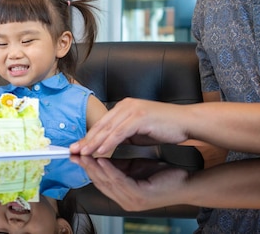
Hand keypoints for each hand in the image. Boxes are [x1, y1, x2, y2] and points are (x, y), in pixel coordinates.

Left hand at [70, 98, 188, 155]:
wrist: (186, 122)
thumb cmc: (164, 127)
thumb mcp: (138, 132)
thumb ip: (122, 135)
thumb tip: (106, 145)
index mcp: (123, 106)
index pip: (101, 123)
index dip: (88, 136)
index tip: (77, 148)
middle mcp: (125, 105)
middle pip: (101, 125)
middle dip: (86, 139)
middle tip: (73, 151)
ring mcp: (132, 109)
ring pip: (108, 128)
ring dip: (94, 143)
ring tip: (83, 154)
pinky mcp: (140, 116)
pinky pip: (120, 132)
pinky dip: (109, 143)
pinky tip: (100, 152)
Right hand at [71, 155, 188, 211]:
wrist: (187, 182)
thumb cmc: (163, 173)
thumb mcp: (136, 167)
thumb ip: (119, 163)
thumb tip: (101, 152)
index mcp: (122, 194)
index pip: (99, 180)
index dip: (86, 166)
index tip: (76, 152)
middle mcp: (124, 200)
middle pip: (98, 182)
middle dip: (85, 166)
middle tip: (75, 152)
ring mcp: (131, 200)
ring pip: (106, 182)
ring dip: (94, 167)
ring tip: (85, 153)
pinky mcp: (139, 197)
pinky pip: (119, 181)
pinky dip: (109, 170)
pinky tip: (102, 159)